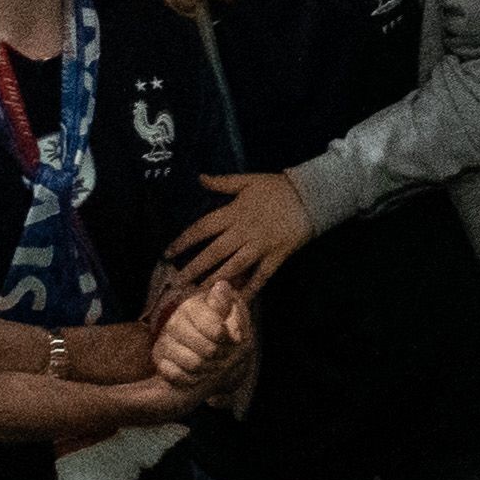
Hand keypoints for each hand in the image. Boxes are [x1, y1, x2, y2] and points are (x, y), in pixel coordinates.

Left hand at [164, 164, 315, 288]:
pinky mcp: (276, 256)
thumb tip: (199, 178)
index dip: (184, 241)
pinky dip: (250, 289)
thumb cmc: (277, 188)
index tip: (168, 254)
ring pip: (234, 267)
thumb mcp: (249, 180)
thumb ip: (223, 182)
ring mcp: (261, 246)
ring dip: (215, 280)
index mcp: (234, 213)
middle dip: (194, 268)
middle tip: (176, 283)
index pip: (203, 228)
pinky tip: (237, 301)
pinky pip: (261, 276)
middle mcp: (244, 232)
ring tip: (198, 294)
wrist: (312, 195)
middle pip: (214, 252)